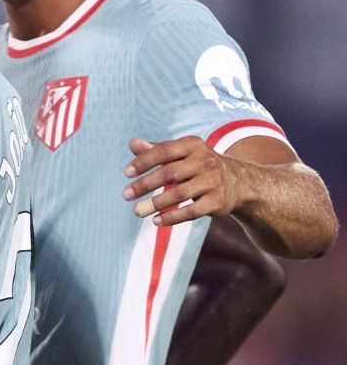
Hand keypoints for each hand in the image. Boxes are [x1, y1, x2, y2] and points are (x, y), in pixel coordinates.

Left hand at [124, 136, 244, 224]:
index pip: (164, 151)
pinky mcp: (217, 201)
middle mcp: (205, 161)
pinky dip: (172, 217)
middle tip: (125, 195)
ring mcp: (213, 181)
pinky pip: (192, 211)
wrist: (238, 182)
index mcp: (192, 146)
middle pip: (170, 173)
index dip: (144, 161)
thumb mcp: (181, 154)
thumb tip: (132, 143)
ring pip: (179, 194)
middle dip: (145, 184)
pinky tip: (156, 221)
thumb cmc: (198, 166)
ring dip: (155, 204)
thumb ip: (156, 150)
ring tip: (137, 211)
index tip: (126, 173)